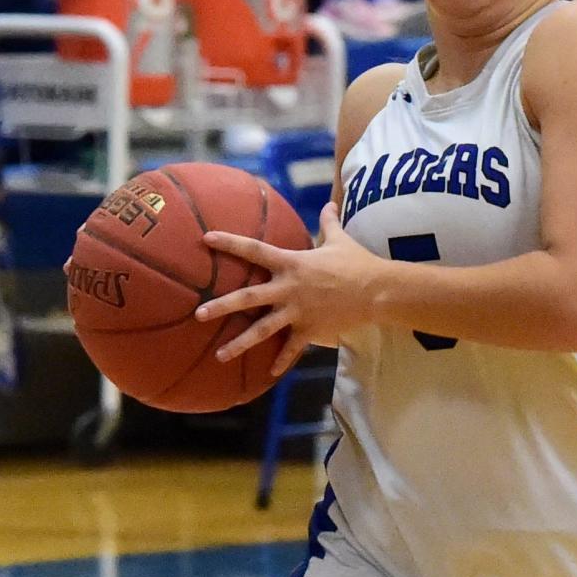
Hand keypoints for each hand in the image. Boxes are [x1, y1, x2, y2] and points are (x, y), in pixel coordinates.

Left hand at [193, 202, 378, 377]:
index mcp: (291, 263)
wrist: (377, 291)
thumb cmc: (357, 262)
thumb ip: (329, 222)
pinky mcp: (310, 330)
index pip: (254, 250)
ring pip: (263, 330)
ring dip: (240, 344)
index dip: (229, 243)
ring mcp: (297, 312)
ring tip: (220, 356)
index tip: (206, 238)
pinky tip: (270, 373)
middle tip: (199, 313)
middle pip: (248, 298)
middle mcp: (289, 288)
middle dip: (221, 306)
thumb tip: (330, 203)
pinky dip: (282, 361)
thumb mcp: (340, 240)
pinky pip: (292, 349)